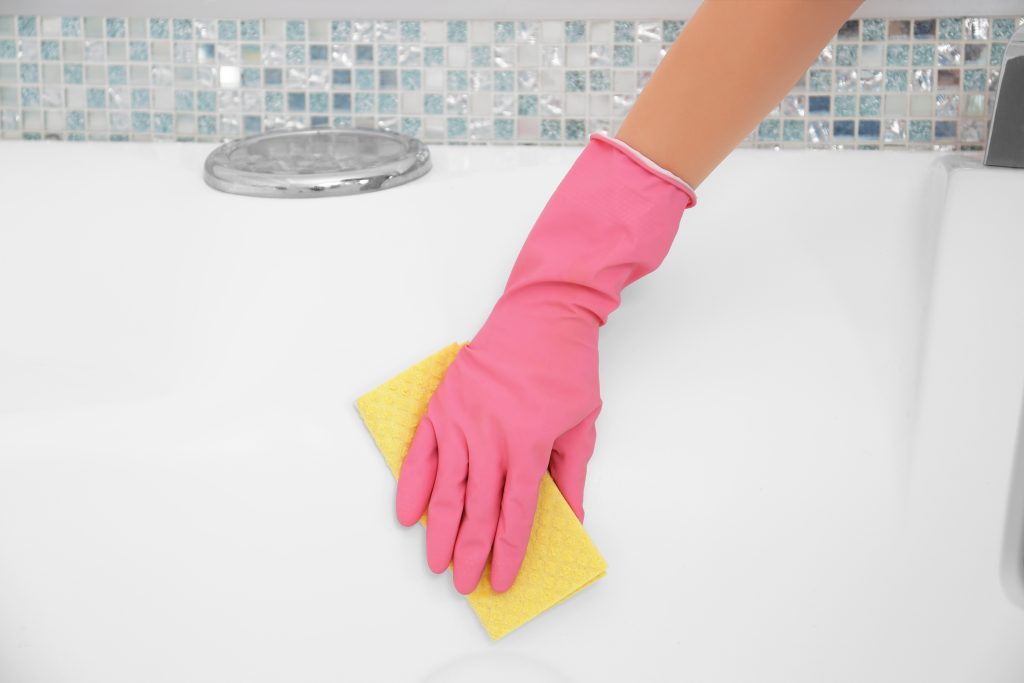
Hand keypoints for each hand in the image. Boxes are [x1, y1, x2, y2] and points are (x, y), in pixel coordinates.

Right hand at [396, 286, 602, 593]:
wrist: (541, 313)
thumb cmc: (566, 366)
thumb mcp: (582, 425)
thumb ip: (571, 476)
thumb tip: (572, 519)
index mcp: (529, 446)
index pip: (515, 513)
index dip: (507, 552)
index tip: (501, 580)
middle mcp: (490, 438)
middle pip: (477, 509)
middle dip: (470, 553)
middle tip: (465, 584)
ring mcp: (461, 421)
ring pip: (446, 489)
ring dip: (439, 530)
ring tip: (435, 563)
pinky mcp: (442, 406)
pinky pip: (421, 454)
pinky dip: (412, 486)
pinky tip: (408, 514)